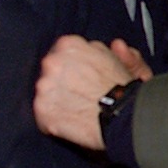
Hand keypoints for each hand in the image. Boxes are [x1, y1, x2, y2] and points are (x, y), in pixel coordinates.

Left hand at [35, 35, 151, 149]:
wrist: (122, 116)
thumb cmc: (124, 89)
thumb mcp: (124, 61)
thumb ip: (113, 52)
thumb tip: (116, 45)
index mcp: (69, 45)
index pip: (62, 53)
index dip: (73, 67)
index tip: (82, 77)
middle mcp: (52, 62)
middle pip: (50, 73)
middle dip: (62, 83)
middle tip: (81, 94)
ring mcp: (45, 87)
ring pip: (46, 94)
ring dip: (57, 101)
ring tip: (77, 110)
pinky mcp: (42, 110)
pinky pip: (44, 117)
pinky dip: (54, 121)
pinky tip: (72, 122)